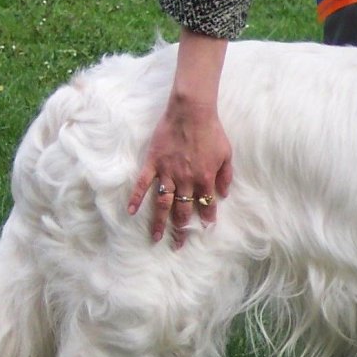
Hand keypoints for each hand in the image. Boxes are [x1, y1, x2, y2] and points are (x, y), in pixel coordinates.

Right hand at [127, 29, 232, 248]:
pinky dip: (135, 198)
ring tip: (155, 238)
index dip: (206, 218)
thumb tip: (224, 194)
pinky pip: (142, 184)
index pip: (206, 205)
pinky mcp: (153, 163)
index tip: (204, 229)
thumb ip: (225, 176)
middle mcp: (185, 181)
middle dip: (182, 230)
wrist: (191, 111)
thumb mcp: (226, 154)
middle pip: (183, 211)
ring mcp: (168, 173)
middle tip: (178, 245)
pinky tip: (130, 212)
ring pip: (163, 204)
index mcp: (204, 179)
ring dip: (159, 223)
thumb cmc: (212, 131)